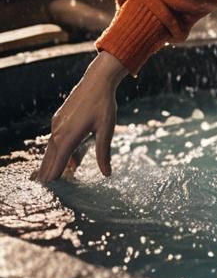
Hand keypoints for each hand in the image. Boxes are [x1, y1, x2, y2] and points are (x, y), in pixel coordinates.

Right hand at [32, 51, 128, 182]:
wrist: (98, 80)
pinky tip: (71, 160)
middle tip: (53, 195)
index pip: (56, 168)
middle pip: (48, 163)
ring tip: (58, 181)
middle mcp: (56, 134)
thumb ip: (104, 152)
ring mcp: (55, 126)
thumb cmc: (104, 104)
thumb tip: (107, 174)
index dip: (55, 184)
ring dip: (55, 166)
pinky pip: (55, 142)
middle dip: (50, 179)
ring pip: (50, 152)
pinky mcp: (58, 120)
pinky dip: (59, 153)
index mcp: (67, 139)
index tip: (56, 197)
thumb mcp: (106, 129)